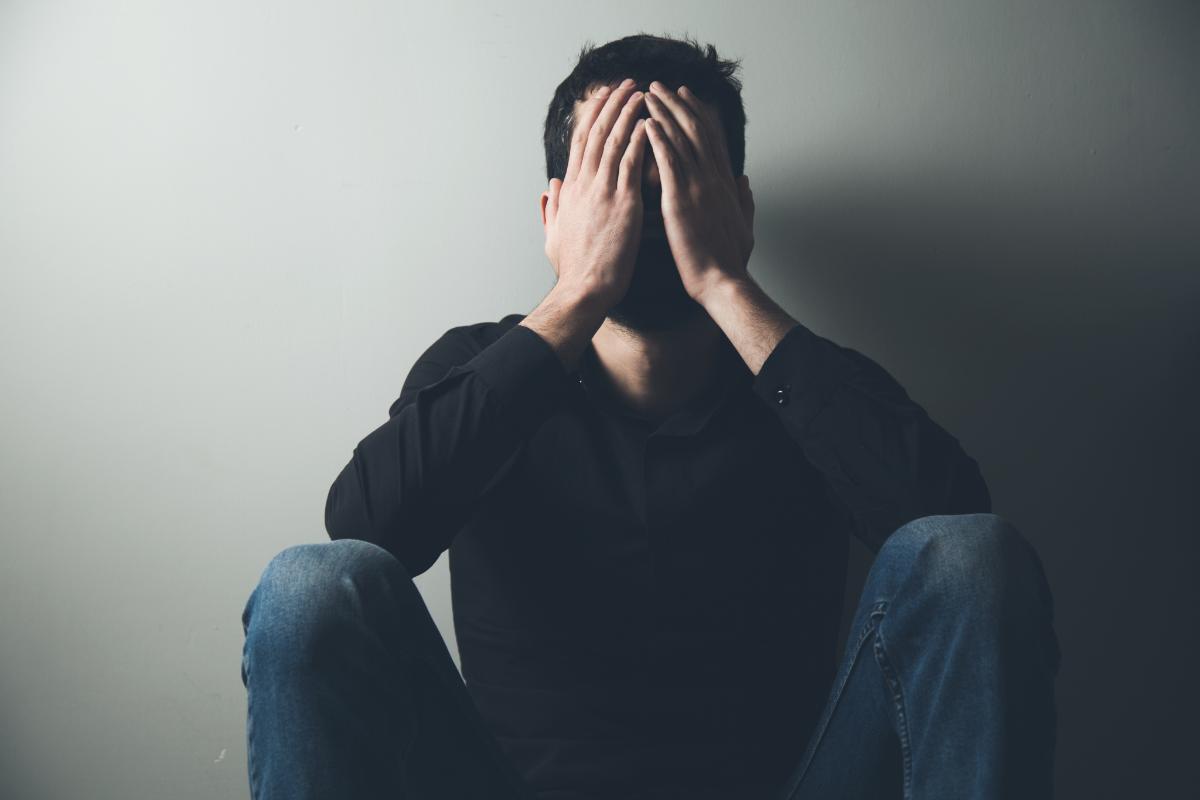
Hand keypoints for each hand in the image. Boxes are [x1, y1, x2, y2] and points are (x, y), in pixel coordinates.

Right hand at [542, 78, 650, 309]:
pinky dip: (639, 139)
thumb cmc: (573, 270)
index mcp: (571, 191)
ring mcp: (602, 191)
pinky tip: (649, 121)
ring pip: (613, 141)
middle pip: (596, 133)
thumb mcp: (553, 235)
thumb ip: (550, 209)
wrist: (584, 290)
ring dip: (627, 113)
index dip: (591, 117)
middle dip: (611, 104)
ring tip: (640, 92)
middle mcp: (584, 185)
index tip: (602, 99)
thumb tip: (548, 188)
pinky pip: (631, 162)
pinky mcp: (622, 203)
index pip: (580, 143)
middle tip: (625, 83)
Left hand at [641, 81, 754, 303]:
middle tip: (662, 85)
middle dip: (677, 105)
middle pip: (696, 131)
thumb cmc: (731, 261)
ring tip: (649, 94)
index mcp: (725, 184)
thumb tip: (745, 181)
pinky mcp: (681, 200)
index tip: (686, 97)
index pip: (711, 140)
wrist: (722, 282)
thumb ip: (745, 200)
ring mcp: (699, 187)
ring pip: (681, 140)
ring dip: (664, 113)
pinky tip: (647, 122)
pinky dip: (658, 139)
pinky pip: (669, 162)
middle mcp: (713, 179)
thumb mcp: (745, 225)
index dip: (698, 115)